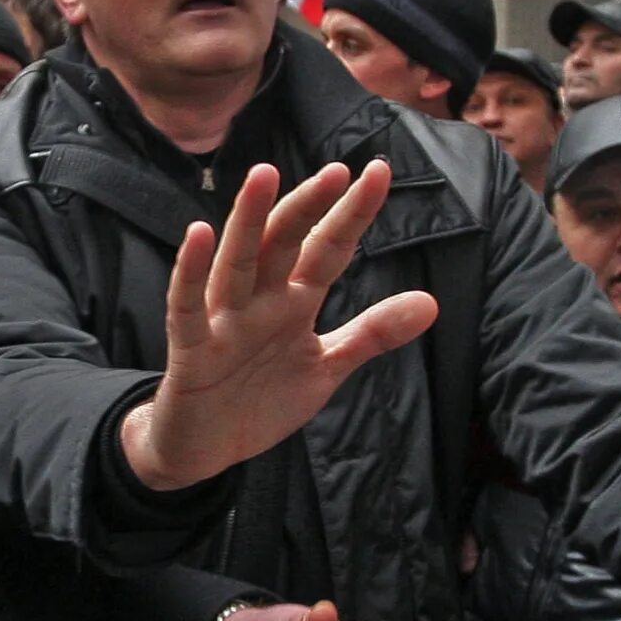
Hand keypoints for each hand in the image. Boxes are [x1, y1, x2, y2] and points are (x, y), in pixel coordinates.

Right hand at [120, 162, 438, 492]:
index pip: (328, 250)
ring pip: (237, 262)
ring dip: (248, 219)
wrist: (206, 449)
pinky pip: (188, 305)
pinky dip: (191, 271)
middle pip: (284, 243)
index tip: (378, 172)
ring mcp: (224, 321)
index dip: (351, 215)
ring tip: (265, 174)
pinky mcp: (191, 348)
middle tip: (337, 170)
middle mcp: (259, 301)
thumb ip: (372, 333)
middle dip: (308, 206)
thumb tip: (431, 302)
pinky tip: (198, 234)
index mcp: (293, 302)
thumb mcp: (326, 367)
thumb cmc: (261, 399)